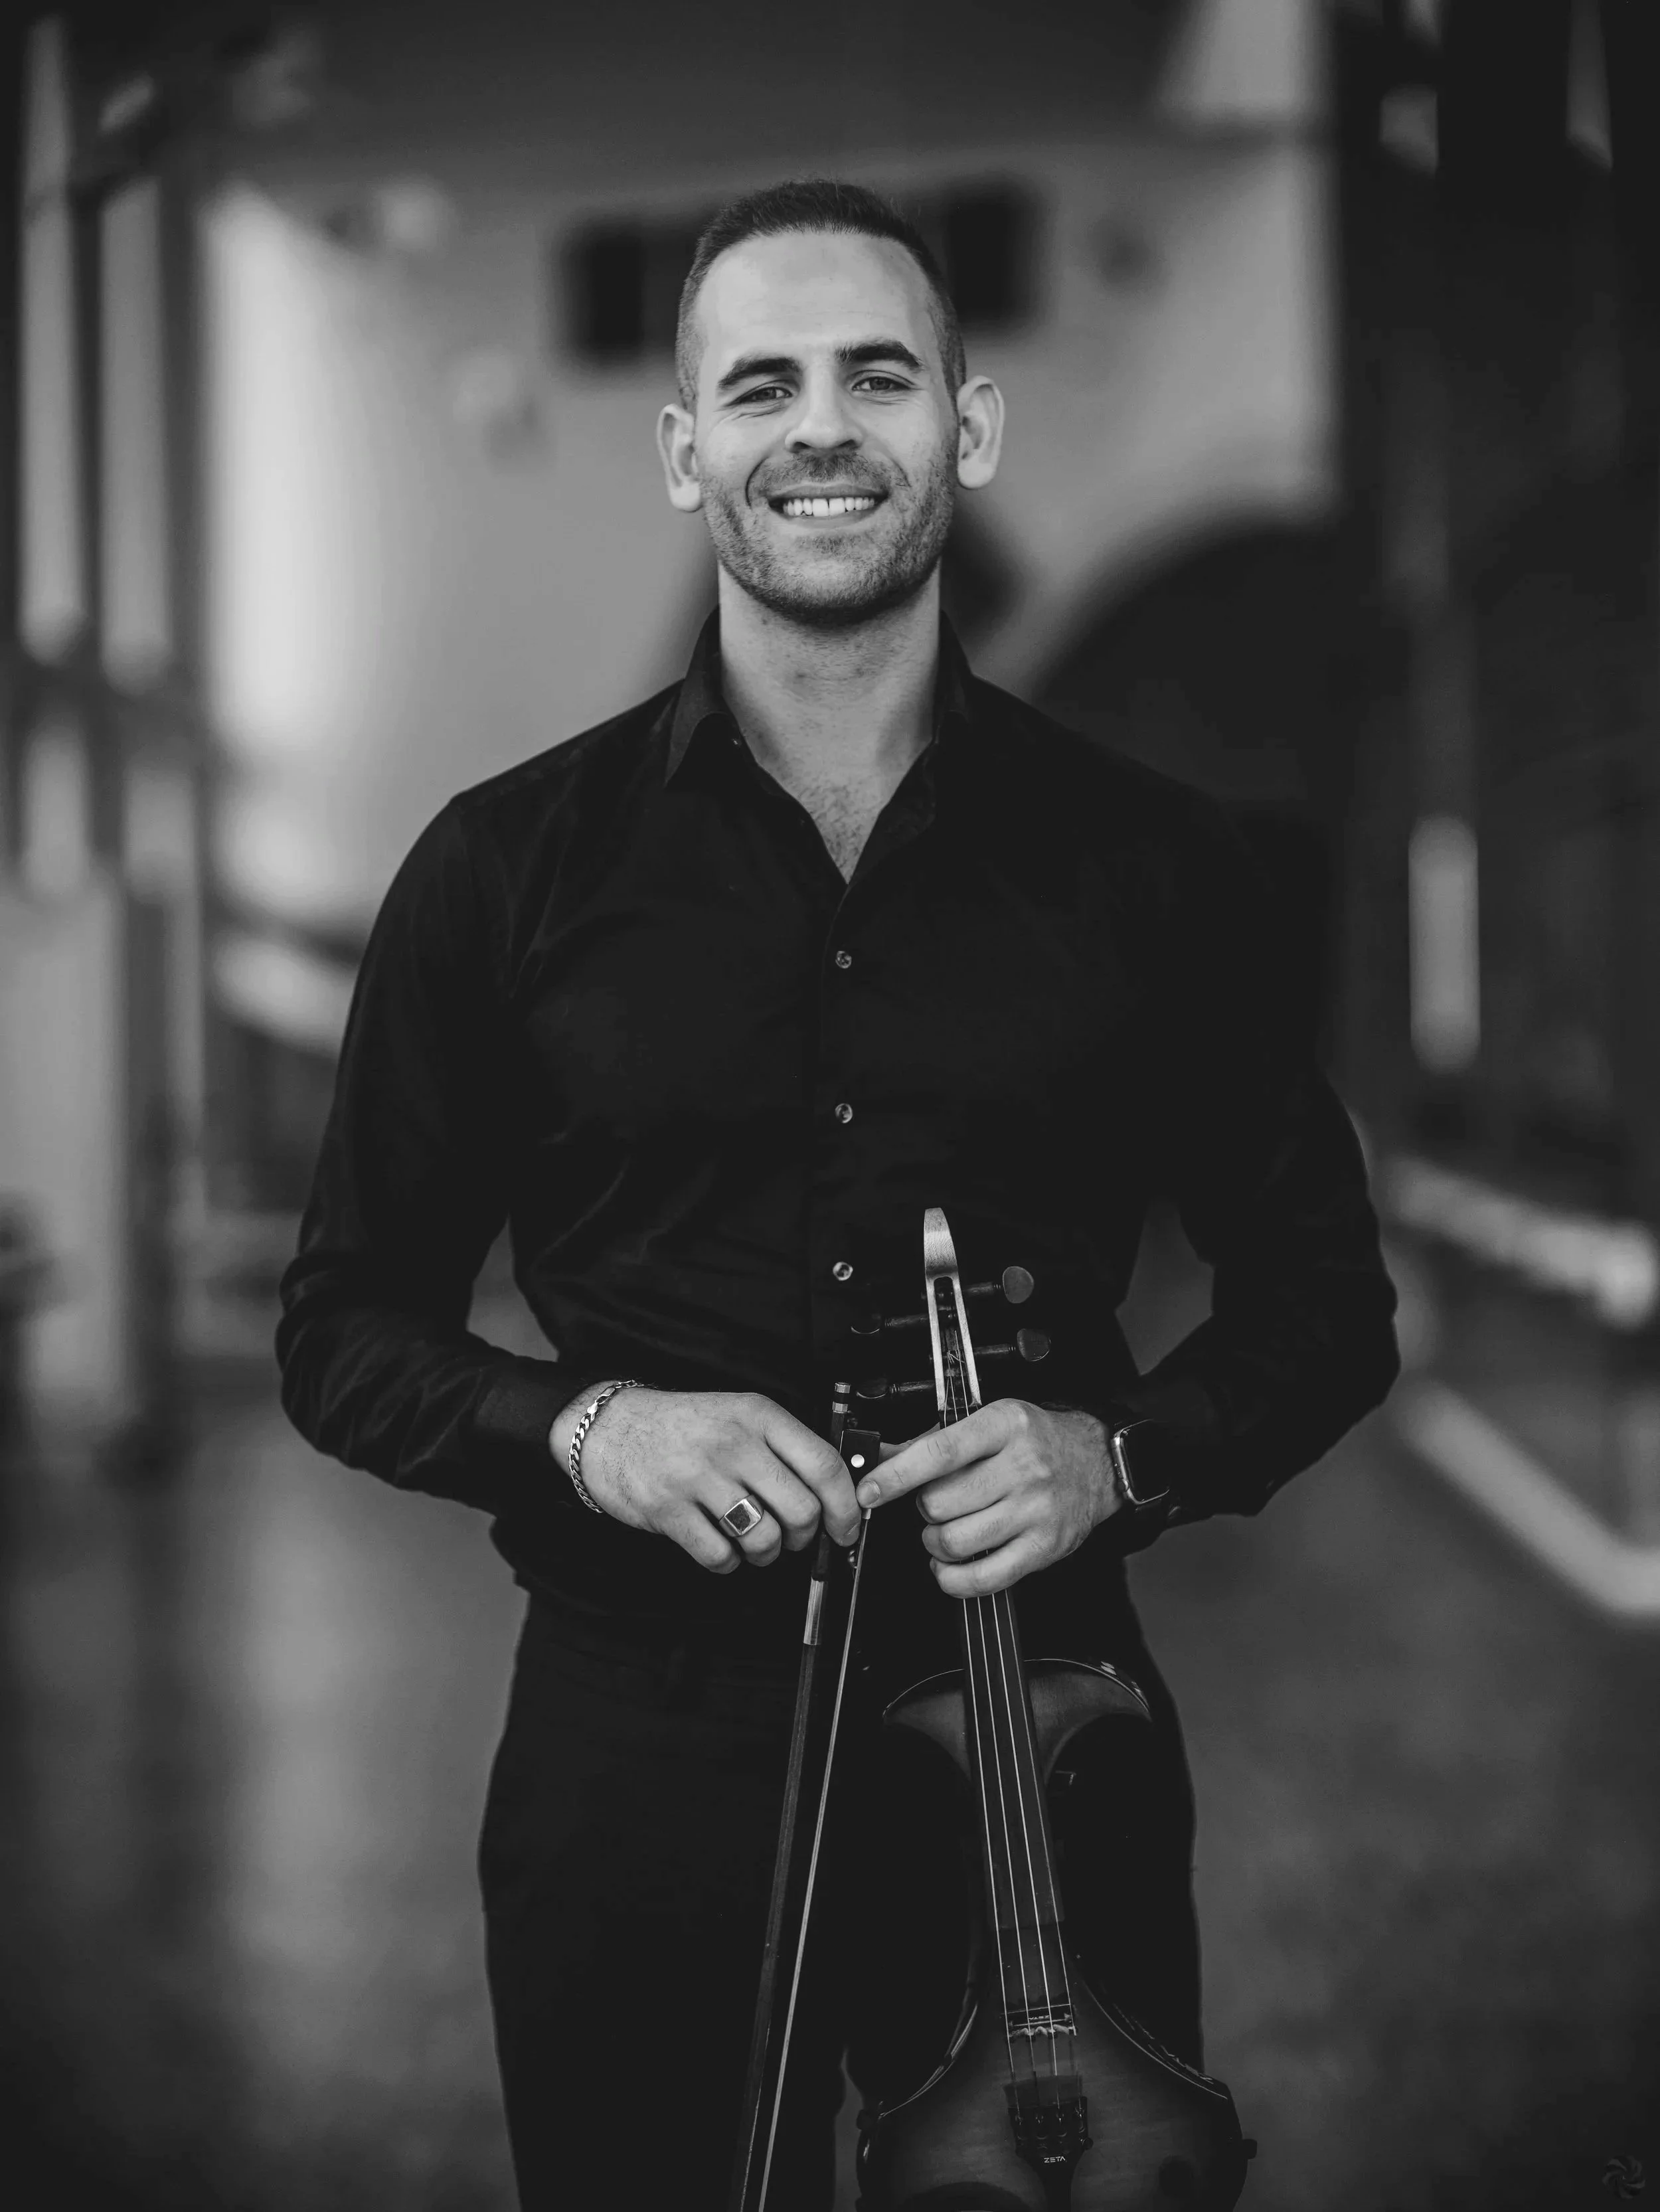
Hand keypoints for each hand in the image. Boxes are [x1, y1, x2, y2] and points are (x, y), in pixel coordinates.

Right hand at [559, 1388, 862, 1574]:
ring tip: (752, 1540)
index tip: (846, 1528)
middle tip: (792, 1536)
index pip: (824, 1464)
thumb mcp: (739, 1415)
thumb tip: (838, 1493)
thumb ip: (785, 1447)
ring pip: (764, 1539)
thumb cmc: (683, 1427)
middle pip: (801, 1510)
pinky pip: (720, 1557)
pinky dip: (727, 1562)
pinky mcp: (668, 1510)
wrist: (609, 1427)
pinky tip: (718, 1543)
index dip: (845, 1507)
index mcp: (758, 1415)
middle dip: (805, 1537)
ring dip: (765, 1553)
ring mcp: (698, 1476)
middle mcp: (732, 1443)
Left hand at [854, 1400, 1120, 1596]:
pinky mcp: (1044, 1548)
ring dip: (935, 1542)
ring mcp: (1035, 1510)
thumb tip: (883, 1458)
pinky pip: (983, 1578)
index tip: (870, 1490)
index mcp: (1004, 1426)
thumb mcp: (989, 1422)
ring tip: (946, 1530)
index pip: (940, 1453)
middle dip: (925, 1509)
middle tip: (938, 1502)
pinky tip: (951, 1564)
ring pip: (954, 1541)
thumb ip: (935, 1441)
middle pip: (940, 1503)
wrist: (1096, 1462)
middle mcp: (1023, 1467)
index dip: (896, 1475)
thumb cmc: (1037, 1441)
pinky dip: (953, 1578)